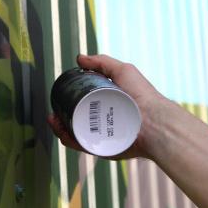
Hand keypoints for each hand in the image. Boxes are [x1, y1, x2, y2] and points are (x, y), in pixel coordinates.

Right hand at [47, 54, 168, 160]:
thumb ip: (102, 62)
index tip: (60, 97)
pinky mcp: (104, 148)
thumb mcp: (123, 71)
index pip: (83, 104)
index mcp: (108, 105)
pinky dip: (70, 141)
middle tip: (54, 114)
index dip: (69, 101)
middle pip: (76, 120)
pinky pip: (83, 146)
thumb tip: (79, 58)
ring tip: (55, 121)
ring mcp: (104, 136)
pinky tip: (63, 133)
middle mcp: (105, 122)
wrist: (153, 122)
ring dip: (61, 129)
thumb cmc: (142, 95)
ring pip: (76, 134)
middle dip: (61, 118)